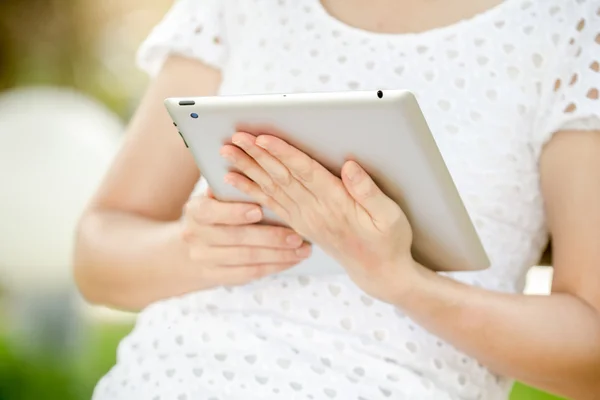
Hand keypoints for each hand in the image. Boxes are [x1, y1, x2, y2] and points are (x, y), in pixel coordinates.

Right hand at [181, 189, 311, 286]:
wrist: (191, 248)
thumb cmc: (215, 214)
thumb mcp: (215, 198)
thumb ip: (232, 189)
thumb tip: (254, 172)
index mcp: (196, 210)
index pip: (211, 211)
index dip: (235, 212)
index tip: (259, 211)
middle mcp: (195, 236)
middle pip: (236, 238)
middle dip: (270, 238)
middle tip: (297, 236)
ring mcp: (204, 259)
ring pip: (246, 259)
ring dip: (278, 255)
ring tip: (302, 250)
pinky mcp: (216, 276)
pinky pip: (248, 273)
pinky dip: (273, 267)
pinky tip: (291, 261)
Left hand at [220, 132, 418, 302]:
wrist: (378, 274)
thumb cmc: (388, 242)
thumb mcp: (390, 216)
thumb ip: (368, 192)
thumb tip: (350, 166)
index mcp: (336, 203)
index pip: (304, 173)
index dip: (283, 154)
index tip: (263, 138)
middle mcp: (314, 211)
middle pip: (280, 177)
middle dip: (257, 155)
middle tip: (235, 137)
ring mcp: (304, 219)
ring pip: (270, 189)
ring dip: (248, 169)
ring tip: (227, 153)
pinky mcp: (299, 224)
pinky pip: (270, 204)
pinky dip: (250, 190)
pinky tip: (234, 179)